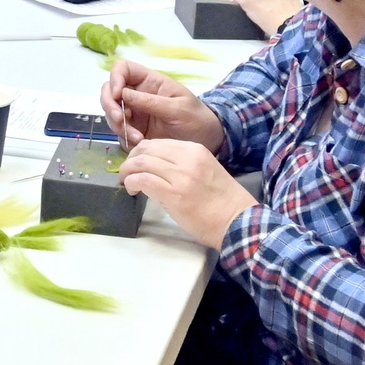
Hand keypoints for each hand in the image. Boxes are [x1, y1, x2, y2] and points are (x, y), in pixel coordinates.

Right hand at [100, 57, 223, 152]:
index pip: (123, 69)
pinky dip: (123, 137)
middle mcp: (138, 95)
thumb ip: (150, 101)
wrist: (207, 142)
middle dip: (110, 105)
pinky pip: (118, 131)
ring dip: (118, 125)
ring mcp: (134, 113)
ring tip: (137, 138)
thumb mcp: (177, 108)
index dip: (115, 78)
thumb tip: (123, 94)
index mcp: (150, 82)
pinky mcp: (133, 130)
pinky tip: (138, 143)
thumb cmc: (197, 119)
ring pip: (111, 113)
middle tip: (120, 119)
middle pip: (109, 91)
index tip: (118, 95)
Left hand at [119, 139, 256, 247]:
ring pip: (141, 162)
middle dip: (131, 160)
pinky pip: (142, 179)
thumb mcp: (204, 171)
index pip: (158, 143)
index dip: (141, 152)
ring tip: (127, 182)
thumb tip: (154, 168)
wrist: (237, 221)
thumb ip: (181, 165)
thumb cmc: (222, 201)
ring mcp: (180, 175)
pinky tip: (132, 190)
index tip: (136, 164)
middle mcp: (187, 158)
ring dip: (127, 172)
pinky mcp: (173, 193)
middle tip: (127, 173)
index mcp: (195, 150)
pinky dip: (132, 182)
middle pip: (146, 149)